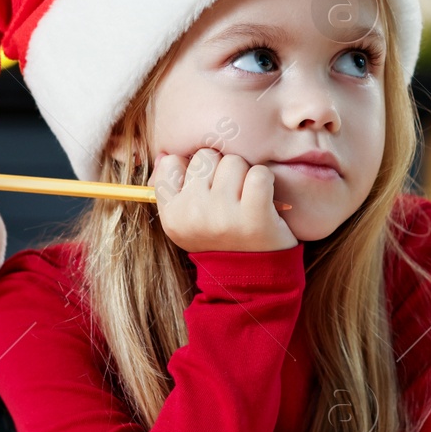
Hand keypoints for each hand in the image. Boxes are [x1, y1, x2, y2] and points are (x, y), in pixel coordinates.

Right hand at [149, 148, 297, 253]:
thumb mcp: (185, 222)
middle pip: (207, 156)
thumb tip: (164, 154)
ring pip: (234, 161)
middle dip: (221, 169)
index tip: (206, 187)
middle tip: (231, 194)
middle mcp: (193, 213)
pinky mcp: (254, 216)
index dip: (194, 170)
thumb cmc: (219, 238)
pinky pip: (259, 174)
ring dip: (245, 174)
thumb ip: (171, 188)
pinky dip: (266, 180)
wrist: (251, 277)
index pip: (173, 162)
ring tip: (246, 198)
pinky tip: (264, 197)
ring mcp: (223, 215)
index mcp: (171, 214)